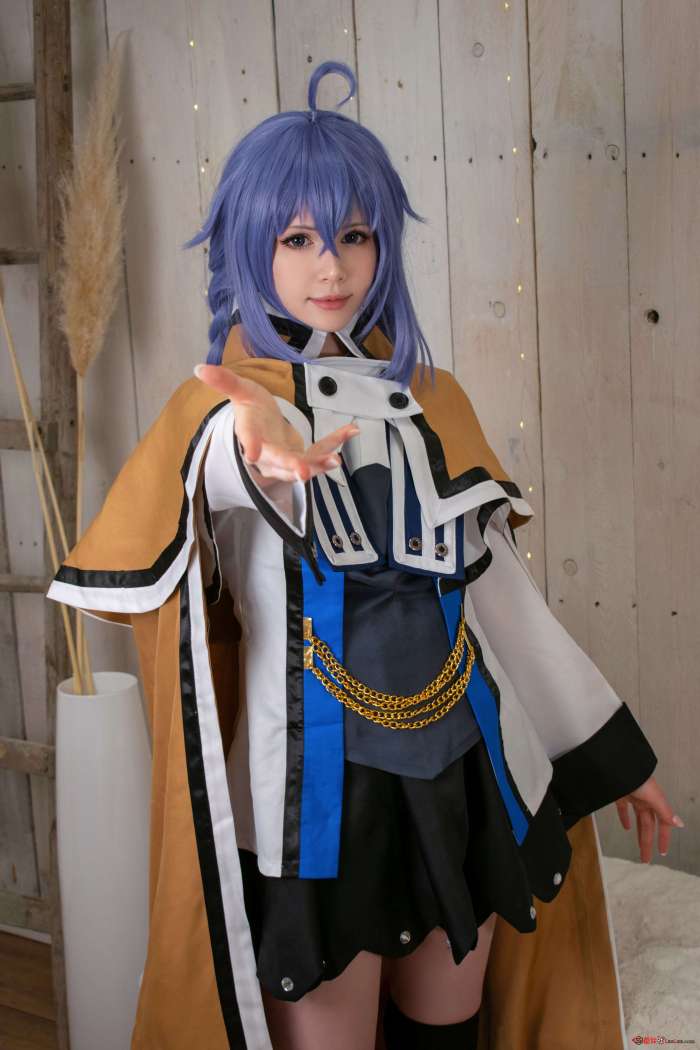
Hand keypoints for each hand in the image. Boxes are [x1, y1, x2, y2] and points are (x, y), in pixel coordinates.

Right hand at [194, 363, 358, 482]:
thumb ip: (225, 382)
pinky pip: (320, 451)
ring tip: (335, 459)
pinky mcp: (304, 458)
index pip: (249, 440)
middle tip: (302, 472)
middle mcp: (269, 453)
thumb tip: (199, 368)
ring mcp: (287, 459)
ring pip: (302, 464)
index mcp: (251, 434)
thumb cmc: (253, 409)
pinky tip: (352, 429)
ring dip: (319, 462)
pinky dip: (336, 442)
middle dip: (291, 466)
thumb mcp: (241, 391)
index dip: (251, 445)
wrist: (265, 428)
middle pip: (278, 462)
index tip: (253, 453)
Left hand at [614, 775, 683, 862]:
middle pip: (648, 826)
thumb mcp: (653, 795)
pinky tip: (625, 827)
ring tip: (639, 846)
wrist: (616, 763)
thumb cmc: (635, 775)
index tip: (662, 851)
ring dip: (638, 833)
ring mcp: (633, 797)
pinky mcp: (620, 794)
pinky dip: (624, 818)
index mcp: (655, 800)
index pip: (663, 823)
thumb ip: (665, 811)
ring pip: (638, 820)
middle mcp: (646, 800)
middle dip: (647, 842)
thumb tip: (679, 823)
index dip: (663, 838)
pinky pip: (624, 809)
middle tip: (646, 858)